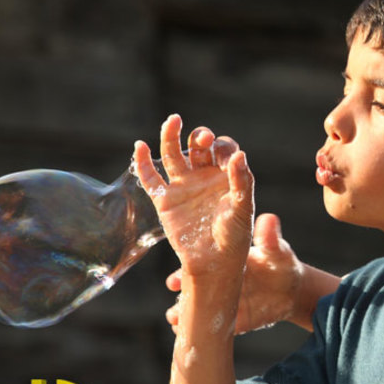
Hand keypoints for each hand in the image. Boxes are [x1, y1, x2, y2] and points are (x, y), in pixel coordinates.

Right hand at [132, 114, 254, 279]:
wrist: (213, 263)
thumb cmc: (234, 237)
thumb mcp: (242, 208)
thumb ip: (242, 182)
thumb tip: (239, 155)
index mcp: (226, 176)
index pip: (224, 149)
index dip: (223, 147)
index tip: (225, 158)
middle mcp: (204, 176)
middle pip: (199, 146)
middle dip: (201, 137)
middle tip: (203, 140)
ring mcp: (183, 186)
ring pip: (173, 154)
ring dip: (171, 136)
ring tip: (173, 120)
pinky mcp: (165, 199)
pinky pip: (150, 177)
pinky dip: (143, 162)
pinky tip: (140, 146)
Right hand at [165, 213, 310, 332]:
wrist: (292, 290)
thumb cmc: (281, 262)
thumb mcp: (276, 249)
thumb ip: (269, 238)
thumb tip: (269, 219)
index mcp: (223, 260)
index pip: (199, 263)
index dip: (185, 271)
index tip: (175, 281)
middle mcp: (217, 280)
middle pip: (193, 287)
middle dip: (181, 294)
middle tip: (174, 305)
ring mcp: (222, 300)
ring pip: (197, 307)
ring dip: (184, 314)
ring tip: (176, 321)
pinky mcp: (231, 319)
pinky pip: (212, 325)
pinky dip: (199, 329)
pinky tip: (188, 334)